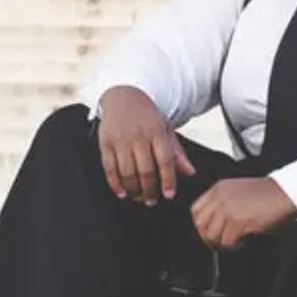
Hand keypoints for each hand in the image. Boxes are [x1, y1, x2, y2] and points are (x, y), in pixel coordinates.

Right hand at [96, 86, 195, 205]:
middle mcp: (138, 134)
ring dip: (133, 189)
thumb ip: (177, 152)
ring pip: (127, 172)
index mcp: (156, 130)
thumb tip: (191, 173)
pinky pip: (109, 168)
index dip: (168, 180)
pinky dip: (115, 184)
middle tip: (151, 200)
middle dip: (149, 190)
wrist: (123, 96)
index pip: (165, 160)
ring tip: (138, 197)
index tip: (169, 195)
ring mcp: (120, 138)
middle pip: (145, 170)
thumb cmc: (147, 117)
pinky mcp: (105, 142)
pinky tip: (122, 193)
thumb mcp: (165, 129)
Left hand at [191, 177, 296, 249]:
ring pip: (212, 235)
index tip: (208, 232)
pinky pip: (227, 241)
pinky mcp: (238, 221)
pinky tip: (242, 242)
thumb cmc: (267, 194)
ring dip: (221, 243)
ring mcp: (228, 209)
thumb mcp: (237, 190)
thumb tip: (214, 223)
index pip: (195, 210)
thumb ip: (222, 202)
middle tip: (219, 242)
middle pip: (200, 224)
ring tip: (233, 242)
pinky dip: (233, 245)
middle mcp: (220, 198)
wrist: (285, 193)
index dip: (201, 225)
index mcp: (218, 188)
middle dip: (208, 236)